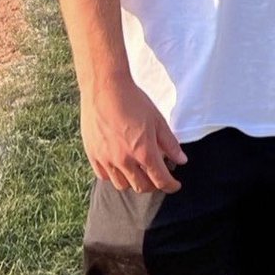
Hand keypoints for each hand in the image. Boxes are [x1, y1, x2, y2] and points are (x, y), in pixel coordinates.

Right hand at [80, 75, 187, 192]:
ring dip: (133, 182)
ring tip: (139, 173)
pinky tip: (120, 167)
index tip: (175, 185)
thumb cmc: (134, 101)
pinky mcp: (93, 155)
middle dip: (153, 185)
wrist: (105, 88)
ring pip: (121, 185)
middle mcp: (124, 160)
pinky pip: (104, 176)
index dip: (170, 185)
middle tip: (158, 178)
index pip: (160, 180)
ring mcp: (106, 159)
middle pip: (141, 187)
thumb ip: (170, 143)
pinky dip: (114, 176)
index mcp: (144, 152)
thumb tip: (182, 160)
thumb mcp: (158, 120)